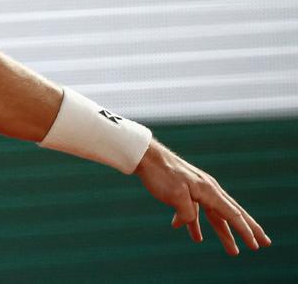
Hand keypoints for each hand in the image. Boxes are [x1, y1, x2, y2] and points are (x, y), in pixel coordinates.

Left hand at [134, 138, 270, 255]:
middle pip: (231, 214)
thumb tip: (190, 223)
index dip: (245, 231)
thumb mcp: (175, 195)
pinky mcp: (184, 192)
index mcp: (209, 191)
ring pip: (214, 216)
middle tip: (262, 244)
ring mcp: (196, 191)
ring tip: (233, 251)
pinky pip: (194, 212)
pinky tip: (192, 235)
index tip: (256, 245)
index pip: (232, 214)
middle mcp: (207, 190)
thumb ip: (187, 213)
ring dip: (223, 233)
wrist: (145, 156)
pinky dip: (194, 223)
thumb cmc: (161, 174)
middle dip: (246, 230)